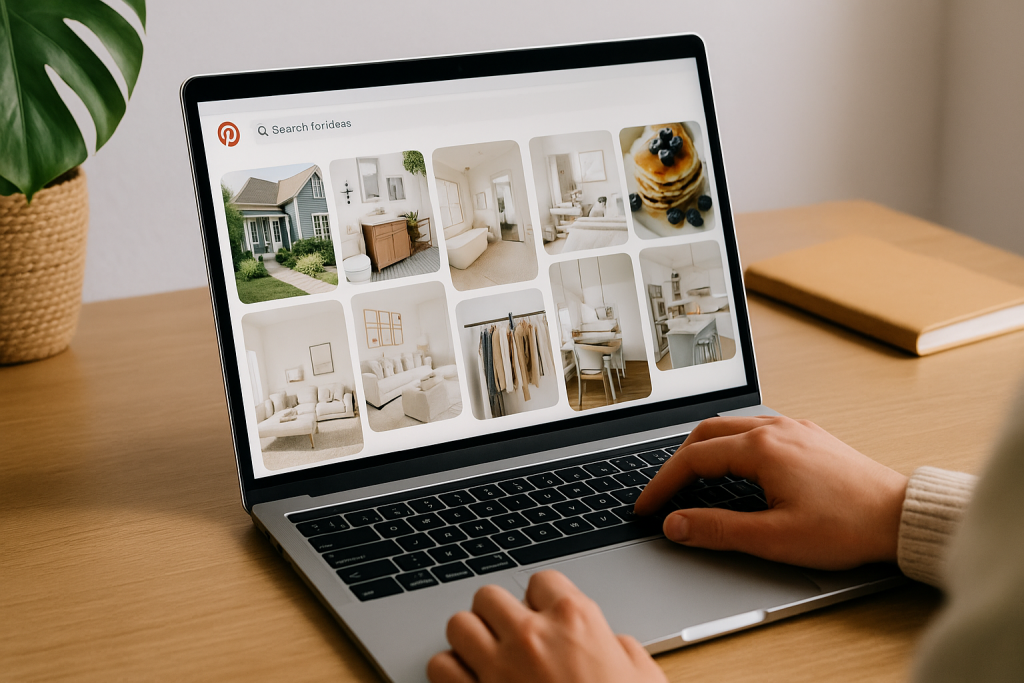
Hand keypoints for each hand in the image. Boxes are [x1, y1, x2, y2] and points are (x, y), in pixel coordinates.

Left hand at [427, 570, 666, 682]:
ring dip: (470, 639)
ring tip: (486, 655)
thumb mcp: (645, 678)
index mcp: (575, 620)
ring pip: (458, 624)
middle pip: (489, 596)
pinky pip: (440, 667)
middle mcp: (531, 636)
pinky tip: (469, 682)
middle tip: (510, 634)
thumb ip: (624, 649)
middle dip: (498, 614)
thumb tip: (614, 644)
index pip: (542, 579)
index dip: (543, 599)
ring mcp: (498, 667)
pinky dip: (450, 673)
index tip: (546, 615)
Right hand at [635, 416, 908, 570]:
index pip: (693, 459)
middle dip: (677, 462)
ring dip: (704, 450)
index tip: (647, 507)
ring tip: (690, 479)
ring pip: (731, 427)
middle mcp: (775, 429)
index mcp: (762, 448)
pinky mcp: (809, 436)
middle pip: (706, 433)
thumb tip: (676, 525)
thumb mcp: (773, 537)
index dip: (662, 484)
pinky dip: (731, 445)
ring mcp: (794, 428)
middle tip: (663, 492)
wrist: (900, 517)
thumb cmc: (847, 527)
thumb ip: (717, 530)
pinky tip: (735, 467)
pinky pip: (756, 428)